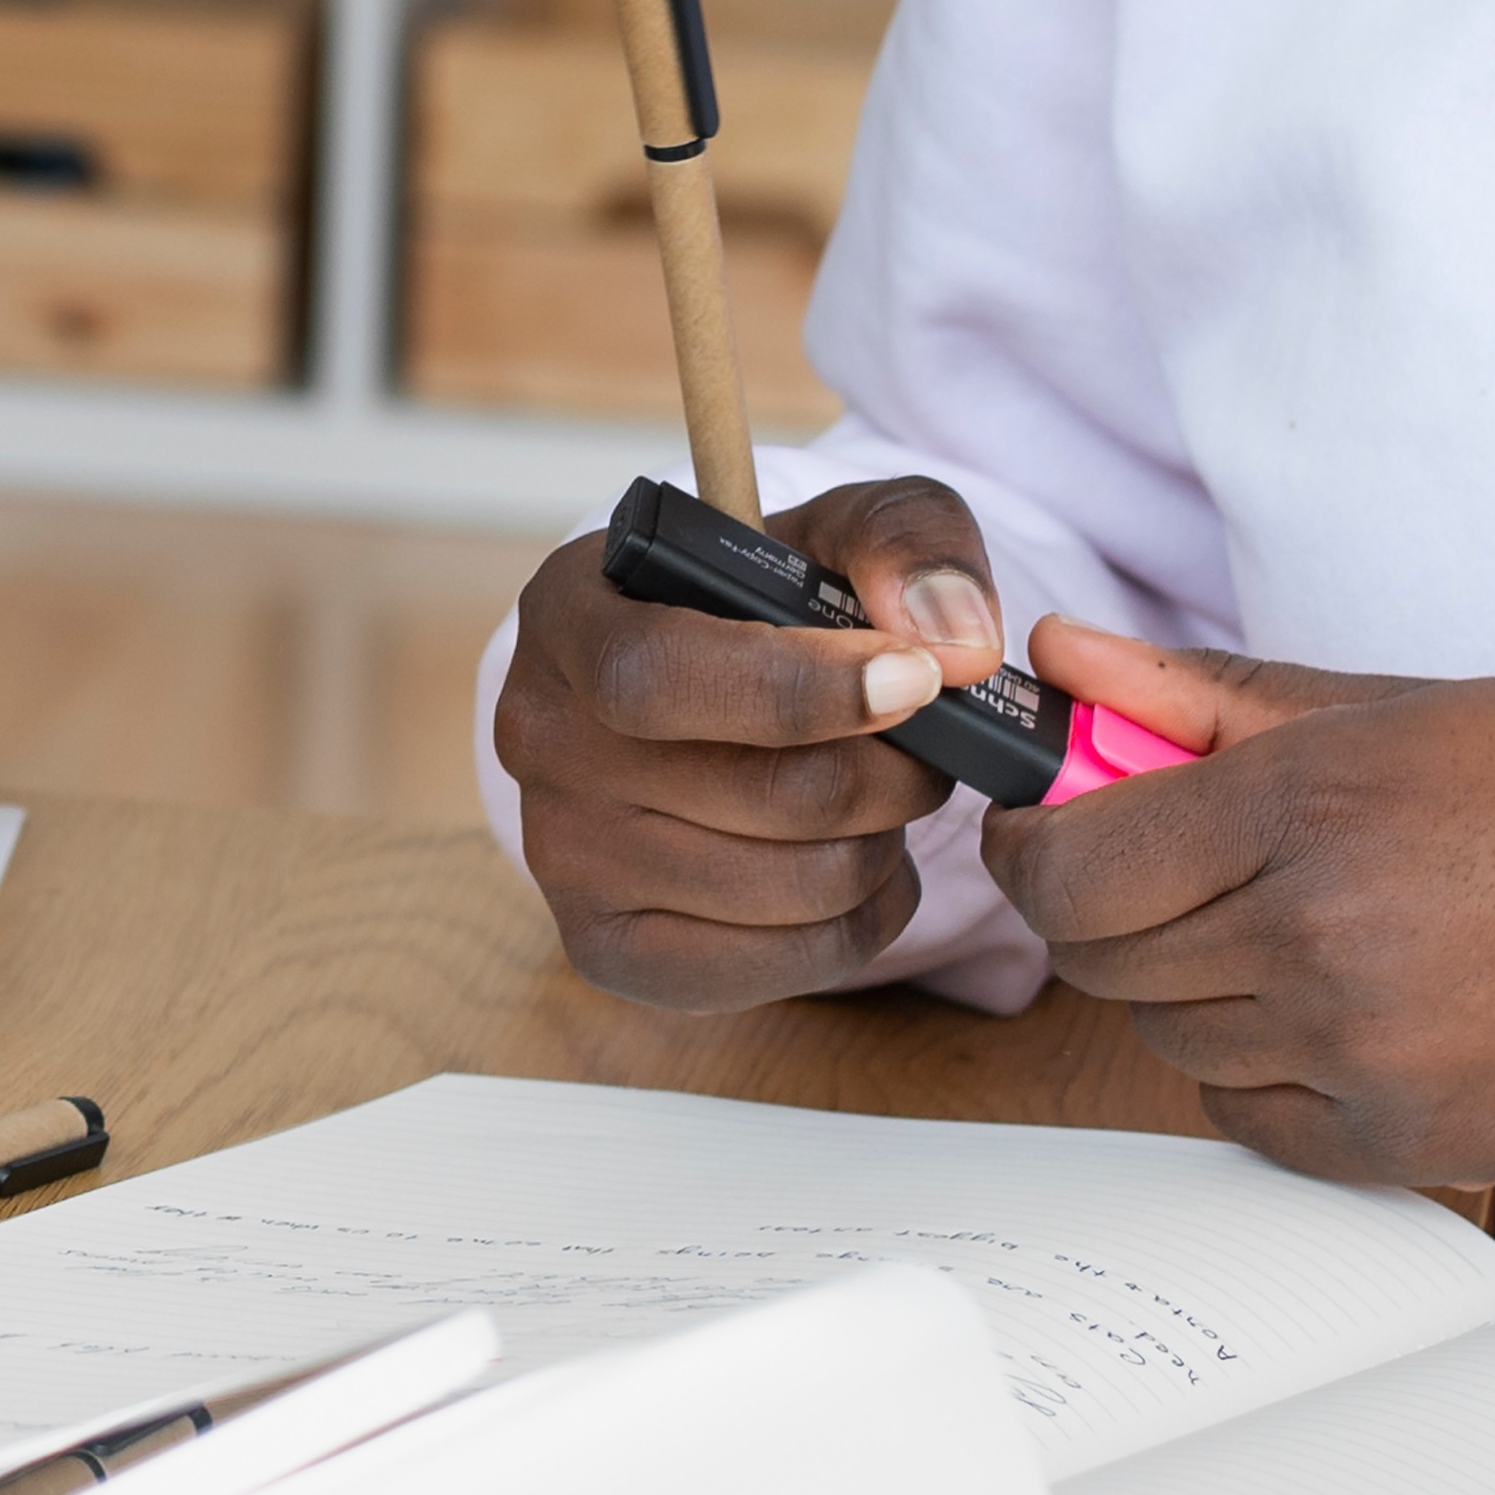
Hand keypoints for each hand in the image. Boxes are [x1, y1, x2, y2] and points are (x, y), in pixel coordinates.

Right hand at [491, 480, 1010, 1009]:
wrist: (702, 702)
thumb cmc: (765, 608)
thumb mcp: (833, 533)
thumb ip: (905, 542)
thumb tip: (954, 644)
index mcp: (569, 613)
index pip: (660, 675)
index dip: (801, 689)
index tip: (914, 682)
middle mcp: (539, 736)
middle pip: (762, 793)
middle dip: (891, 776)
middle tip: (929, 748)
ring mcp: (563, 854)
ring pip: (793, 885)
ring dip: (882, 845)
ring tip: (881, 801)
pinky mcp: (609, 947)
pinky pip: (789, 962)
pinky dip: (866, 920)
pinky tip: (859, 864)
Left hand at [984, 620, 1494, 1184]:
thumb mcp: (1407, 709)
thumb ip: (1213, 695)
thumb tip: (1064, 658)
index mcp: (1310, 806)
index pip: (1069, 865)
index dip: (1033, 846)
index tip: (1046, 826)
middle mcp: (1317, 938)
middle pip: (1101, 956)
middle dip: (1109, 908)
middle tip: (1172, 867)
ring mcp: (1358, 1055)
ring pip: (1168, 1036)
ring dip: (1191, 985)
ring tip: (1294, 925)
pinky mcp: (1401, 1146)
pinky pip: (1246, 1116)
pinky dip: (1258, 1069)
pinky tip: (1337, 1010)